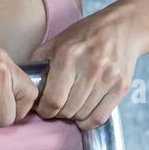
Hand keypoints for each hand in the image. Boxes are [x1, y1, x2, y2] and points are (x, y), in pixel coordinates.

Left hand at [25, 2, 142, 130]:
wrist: (123, 27)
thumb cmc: (86, 34)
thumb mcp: (58, 40)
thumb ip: (39, 60)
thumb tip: (25, 83)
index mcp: (69, 56)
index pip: (53, 99)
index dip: (44, 110)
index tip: (43, 108)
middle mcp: (90, 68)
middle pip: (68, 110)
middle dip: (58, 113)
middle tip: (57, 107)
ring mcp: (108, 79)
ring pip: (83, 115)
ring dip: (73, 116)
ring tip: (70, 107)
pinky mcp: (121, 87)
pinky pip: (100, 117)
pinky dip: (88, 122)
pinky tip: (83, 115)